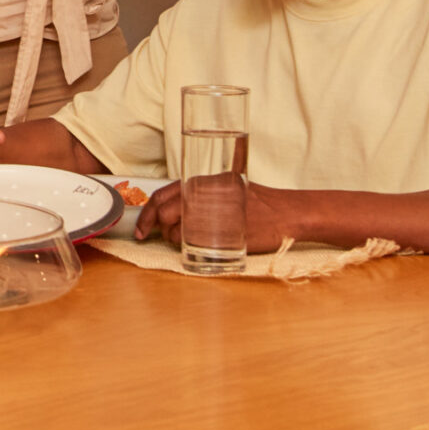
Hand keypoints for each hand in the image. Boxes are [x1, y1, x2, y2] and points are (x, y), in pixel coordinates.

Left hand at [136, 178, 306, 252]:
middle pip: (164, 212)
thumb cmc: (259, 201)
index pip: (162, 194)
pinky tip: (195, 247)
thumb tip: (175, 207)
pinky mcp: (222, 234)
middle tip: (154, 236)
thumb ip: (202, 194)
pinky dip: (188, 247)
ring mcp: (213, 215)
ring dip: (172, 239)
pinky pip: (193, 243)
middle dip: (156, 227)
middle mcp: (205, 195)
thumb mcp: (227, 187)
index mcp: (204, 182)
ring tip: (183, 240)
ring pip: (176, 230)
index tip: (141, 227)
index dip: (147, 213)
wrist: (287, 213)